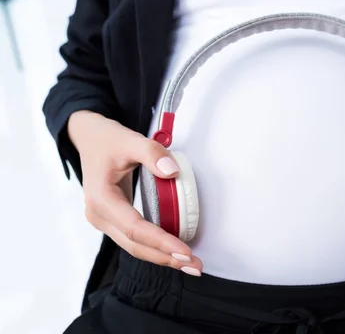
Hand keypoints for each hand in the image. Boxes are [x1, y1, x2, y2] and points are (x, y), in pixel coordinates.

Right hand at [68, 111, 202, 275]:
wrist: (89, 137)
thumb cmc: (108, 139)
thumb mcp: (130, 139)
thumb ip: (152, 153)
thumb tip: (173, 172)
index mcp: (101, 199)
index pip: (135, 228)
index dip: (160, 241)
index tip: (184, 250)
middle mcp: (99, 215)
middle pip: (134, 245)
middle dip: (165, 258)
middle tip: (195, 265)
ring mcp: (103, 220)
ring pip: (134, 246)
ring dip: (161, 257)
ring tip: (190, 264)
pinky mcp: (112, 220)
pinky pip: (134, 238)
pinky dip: (155, 247)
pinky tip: (174, 251)